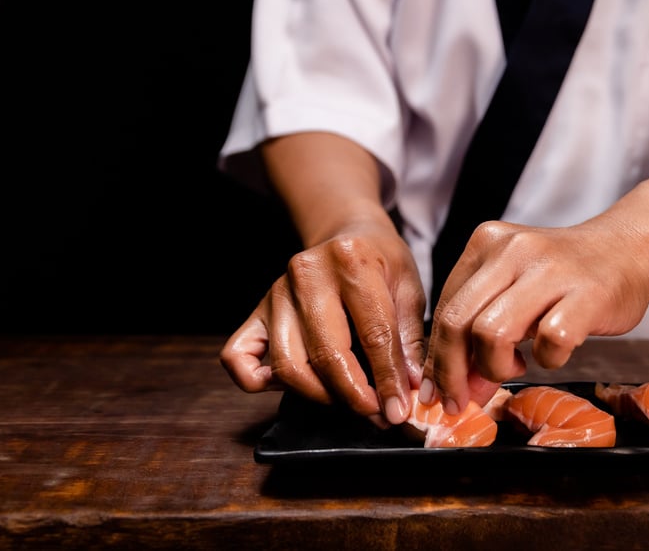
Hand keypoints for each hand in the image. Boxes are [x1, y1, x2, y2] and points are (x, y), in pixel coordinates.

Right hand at [219, 219, 425, 427]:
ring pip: (288, 365)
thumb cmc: (382, 263)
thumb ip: (409, 338)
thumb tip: (410, 388)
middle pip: (326, 354)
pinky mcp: (256, 311)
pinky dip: (256, 381)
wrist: (349, 233)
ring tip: (347, 400)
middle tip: (377, 414)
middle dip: (355, 395)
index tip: (398, 410)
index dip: (388, 380)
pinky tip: (288, 386)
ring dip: (319, 396)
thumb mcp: (410, 288)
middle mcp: (307, 274)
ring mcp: (276, 293)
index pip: (373, 334)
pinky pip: (237, 356)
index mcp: (352, 261)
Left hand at [420, 217, 648, 413]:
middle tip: (465, 399)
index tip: (440, 391)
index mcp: (487, 242)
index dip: (438, 358)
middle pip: (457, 322)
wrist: (629, 248)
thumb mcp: (515, 286)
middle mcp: (514, 250)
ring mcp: (551, 270)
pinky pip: (550, 341)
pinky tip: (553, 353)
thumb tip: (456, 386)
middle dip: (454, 372)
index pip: (444, 308)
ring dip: (497, 367)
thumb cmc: (568, 275)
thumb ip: (480, 327)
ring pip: (492, 333)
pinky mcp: (587, 294)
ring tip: (517, 366)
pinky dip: (548, 360)